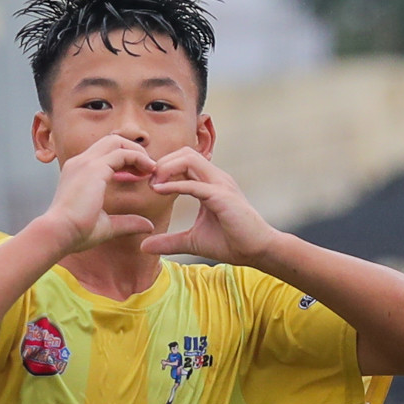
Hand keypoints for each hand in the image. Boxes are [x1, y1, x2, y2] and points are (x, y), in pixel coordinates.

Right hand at [36, 134, 159, 253]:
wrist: (59, 233)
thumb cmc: (76, 232)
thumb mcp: (107, 225)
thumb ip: (127, 222)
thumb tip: (148, 225)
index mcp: (78, 172)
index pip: (104, 153)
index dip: (125, 160)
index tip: (139, 176)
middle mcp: (80, 163)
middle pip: (112, 141)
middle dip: (133, 151)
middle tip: (148, 169)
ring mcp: (86, 163)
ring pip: (117, 142)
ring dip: (137, 152)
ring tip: (150, 168)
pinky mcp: (94, 168)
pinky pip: (122, 153)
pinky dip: (138, 158)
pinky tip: (147, 171)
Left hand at [143, 148, 281, 264]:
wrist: (258, 251)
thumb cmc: (231, 243)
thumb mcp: (192, 242)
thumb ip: (169, 241)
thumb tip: (144, 246)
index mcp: (210, 183)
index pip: (184, 160)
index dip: (163, 167)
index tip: (148, 184)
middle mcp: (216, 178)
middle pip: (184, 152)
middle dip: (162, 163)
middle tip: (148, 182)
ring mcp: (221, 184)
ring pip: (189, 158)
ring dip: (167, 168)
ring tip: (153, 185)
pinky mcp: (222, 196)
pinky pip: (195, 183)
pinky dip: (174, 184)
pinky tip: (159, 191)